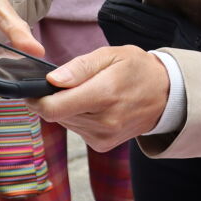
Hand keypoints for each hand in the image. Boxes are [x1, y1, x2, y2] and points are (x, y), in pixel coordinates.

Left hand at [36, 46, 168, 151]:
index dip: (36, 99)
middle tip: (74, 83)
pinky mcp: (102, 144)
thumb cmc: (137, 69)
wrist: (166, 94)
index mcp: (104, 95)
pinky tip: (97, 107)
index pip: (53, 108)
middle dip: (56, 99)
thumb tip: (51, 81)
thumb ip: (80, 67)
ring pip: (65, 122)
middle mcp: (104, 121)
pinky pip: (77, 129)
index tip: (34, 89)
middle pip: (56, 114)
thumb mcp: (111, 55)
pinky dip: (79, 117)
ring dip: (69, 108)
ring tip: (91, 93)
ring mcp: (104, 136)